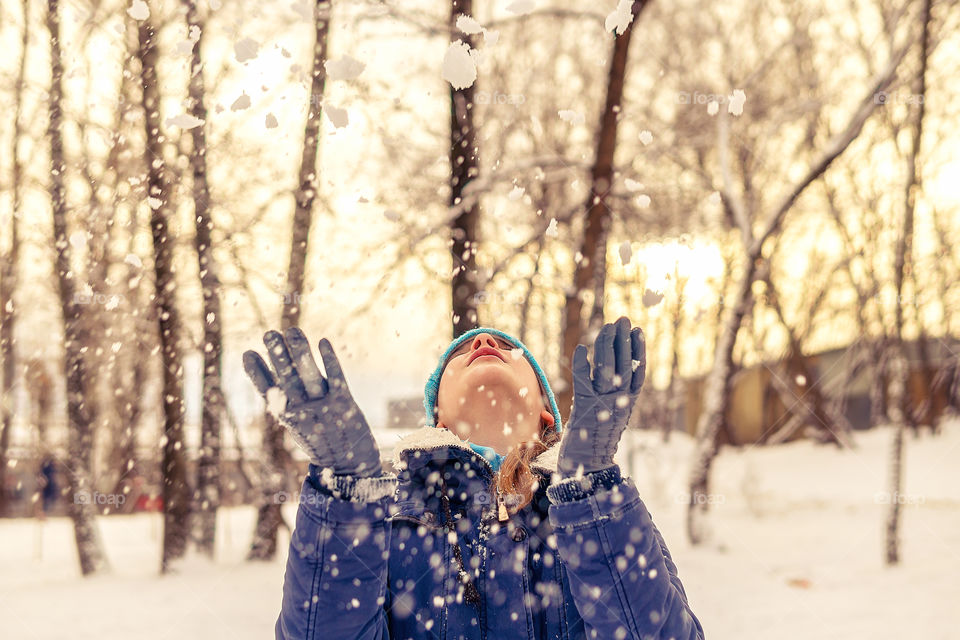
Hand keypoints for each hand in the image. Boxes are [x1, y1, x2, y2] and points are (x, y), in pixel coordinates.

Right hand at [243, 327, 381, 477]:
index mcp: (289, 418)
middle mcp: (304, 412)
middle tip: (269, 333)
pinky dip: (329, 360)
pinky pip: (336, 378)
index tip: (247, 354)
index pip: (268, 393)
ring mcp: (325, 407)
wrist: (350, 467)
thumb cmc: (321, 441)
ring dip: (300, 352)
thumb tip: (272, 378)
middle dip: (278, 356)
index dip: (257, 373)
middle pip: (287, 379)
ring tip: (292, 330)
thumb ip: (287, 404)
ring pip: (309, 376)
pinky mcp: (345, 404)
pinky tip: (323, 342)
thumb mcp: (299, 426)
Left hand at [558, 316, 645, 476]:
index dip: (639, 349)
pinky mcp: (585, 406)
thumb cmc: (598, 435)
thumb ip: (616, 391)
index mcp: (629, 400)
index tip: (638, 330)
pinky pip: (583, 381)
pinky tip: (580, 349)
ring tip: (607, 327)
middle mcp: (620, 400)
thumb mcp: (613, 410)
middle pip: (623, 364)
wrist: (588, 463)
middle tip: (621, 319)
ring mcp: (603, 402)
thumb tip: (615, 366)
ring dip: (606, 345)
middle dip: (623, 339)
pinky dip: (581, 364)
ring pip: (607, 368)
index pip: (638, 370)